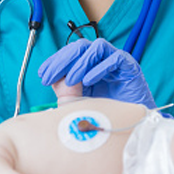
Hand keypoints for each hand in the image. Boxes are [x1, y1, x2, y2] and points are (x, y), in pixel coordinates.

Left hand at [38, 38, 156, 109]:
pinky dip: (100, 68)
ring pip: (97, 47)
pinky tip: (89, 81)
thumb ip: (65, 90)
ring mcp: (116, 61)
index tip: (43, 73)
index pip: (70, 53)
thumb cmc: (106, 114)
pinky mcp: (130, 67)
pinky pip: (115, 58)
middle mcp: (102, 59)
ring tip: (70, 80)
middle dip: (62, 60)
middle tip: (50, 76)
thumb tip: (52, 77)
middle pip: (80, 46)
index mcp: (89, 64)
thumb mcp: (78, 102)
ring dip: (80, 63)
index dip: (55, 61)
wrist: (131, 127)